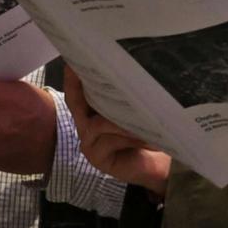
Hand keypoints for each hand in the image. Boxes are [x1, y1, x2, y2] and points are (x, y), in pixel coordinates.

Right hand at [61, 67, 170, 195]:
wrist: (155, 166)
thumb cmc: (146, 136)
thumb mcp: (136, 114)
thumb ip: (127, 99)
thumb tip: (131, 73)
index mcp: (92, 112)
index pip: (77, 92)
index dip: (73, 77)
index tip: (72, 61)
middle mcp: (86, 126)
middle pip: (78, 103)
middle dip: (90, 88)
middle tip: (105, 73)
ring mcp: (89, 143)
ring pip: (99, 123)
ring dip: (123, 118)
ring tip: (146, 115)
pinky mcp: (97, 158)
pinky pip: (109, 140)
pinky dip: (129, 135)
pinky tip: (146, 136)